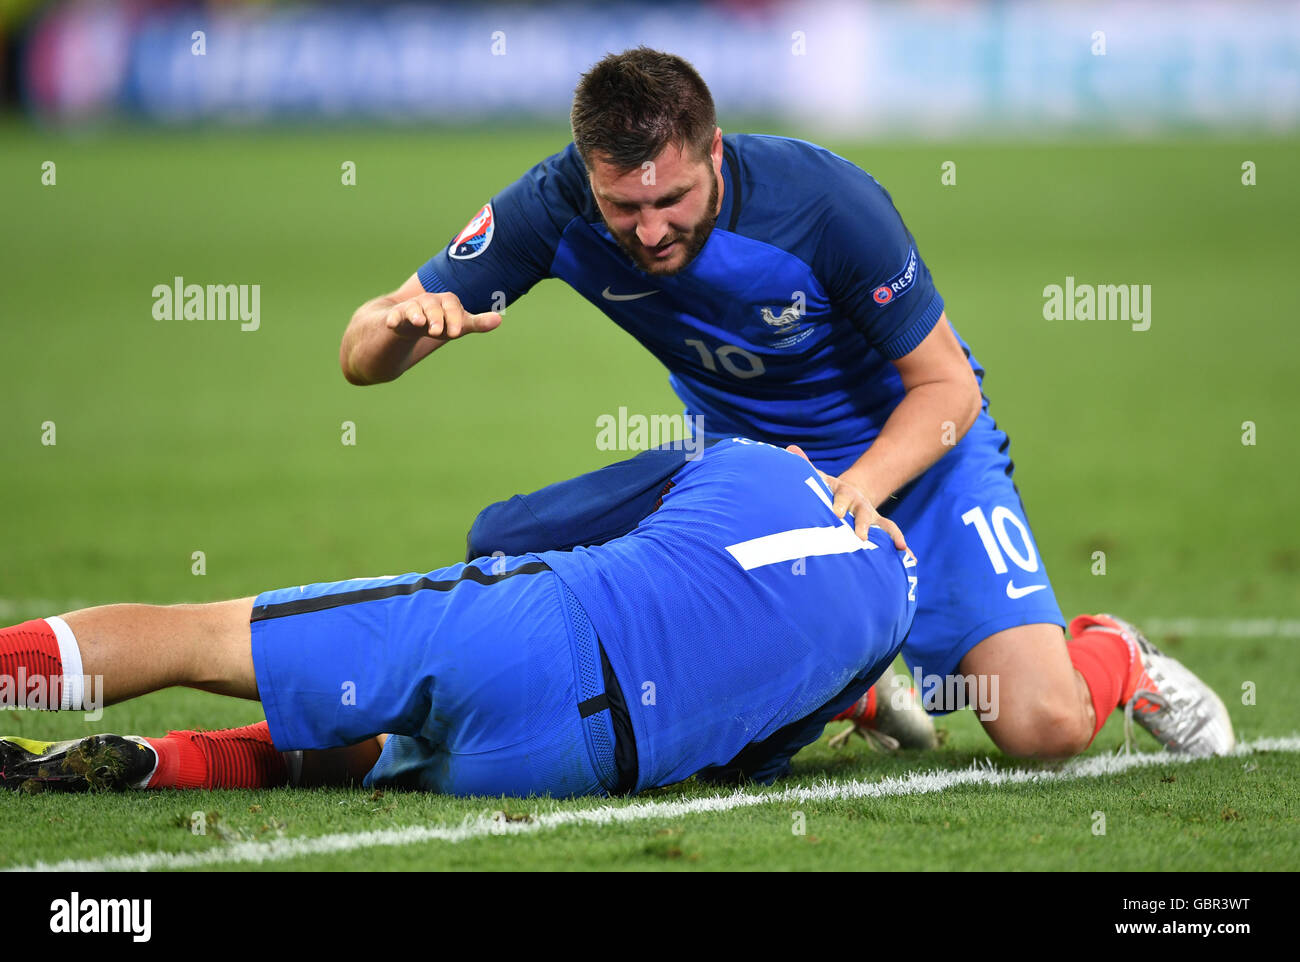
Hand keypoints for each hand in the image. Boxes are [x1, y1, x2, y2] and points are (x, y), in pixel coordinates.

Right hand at [384, 291, 500, 341]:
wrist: (407, 325)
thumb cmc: (438, 324)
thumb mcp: (457, 325)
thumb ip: (476, 323)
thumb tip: (499, 320)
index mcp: (445, 302)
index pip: (452, 304)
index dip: (454, 317)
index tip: (456, 332)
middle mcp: (428, 302)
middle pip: (433, 304)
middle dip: (437, 317)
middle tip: (438, 332)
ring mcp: (410, 308)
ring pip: (413, 308)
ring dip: (417, 315)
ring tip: (421, 325)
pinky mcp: (395, 317)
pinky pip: (394, 315)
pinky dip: (393, 318)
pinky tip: (392, 324)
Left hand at [785, 445, 908, 550]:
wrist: (850, 493)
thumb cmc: (828, 491)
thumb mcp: (819, 479)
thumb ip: (806, 467)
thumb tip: (790, 449)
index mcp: (843, 493)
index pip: (842, 498)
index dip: (840, 505)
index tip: (837, 514)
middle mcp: (860, 505)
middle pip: (864, 514)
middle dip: (863, 525)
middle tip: (862, 537)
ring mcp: (872, 517)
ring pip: (884, 525)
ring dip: (892, 536)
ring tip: (900, 546)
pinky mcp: (879, 528)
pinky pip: (892, 536)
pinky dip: (901, 545)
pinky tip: (910, 559)